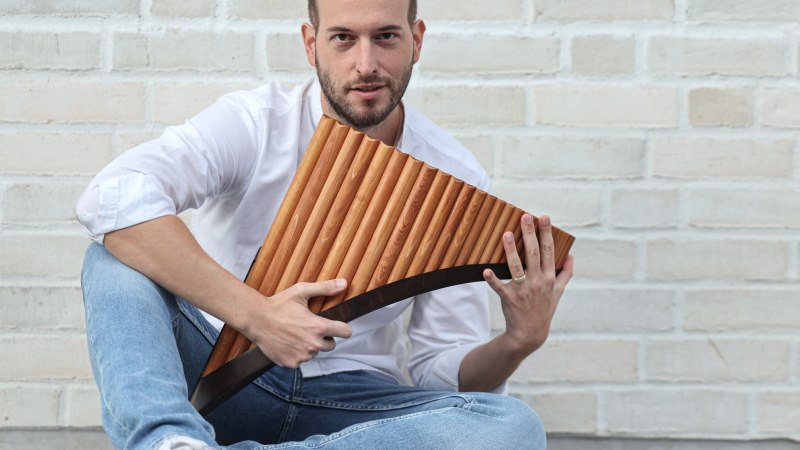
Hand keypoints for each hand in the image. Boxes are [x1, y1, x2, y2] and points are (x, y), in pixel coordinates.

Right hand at [242, 279, 352, 367]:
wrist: (255, 319)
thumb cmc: (278, 304)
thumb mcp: (301, 291)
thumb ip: (325, 288)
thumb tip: (344, 283)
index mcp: (319, 327)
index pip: (345, 332)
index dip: (343, 328)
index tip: (338, 327)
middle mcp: (313, 344)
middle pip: (331, 345)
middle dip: (324, 338)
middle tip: (310, 328)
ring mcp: (302, 356)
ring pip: (314, 353)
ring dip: (309, 346)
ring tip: (295, 334)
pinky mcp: (291, 363)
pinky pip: (300, 360)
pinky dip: (296, 354)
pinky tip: (287, 342)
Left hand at [483, 214, 573, 354]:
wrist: (530, 333)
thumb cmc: (544, 310)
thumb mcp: (558, 293)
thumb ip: (565, 274)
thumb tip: (570, 255)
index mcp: (549, 278)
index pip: (549, 251)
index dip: (547, 233)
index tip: (544, 218)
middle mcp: (538, 282)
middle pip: (534, 254)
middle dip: (530, 234)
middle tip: (525, 216)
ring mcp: (523, 290)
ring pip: (517, 267)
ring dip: (511, 250)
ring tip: (507, 234)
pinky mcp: (509, 298)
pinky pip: (500, 287)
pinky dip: (493, 280)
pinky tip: (486, 270)